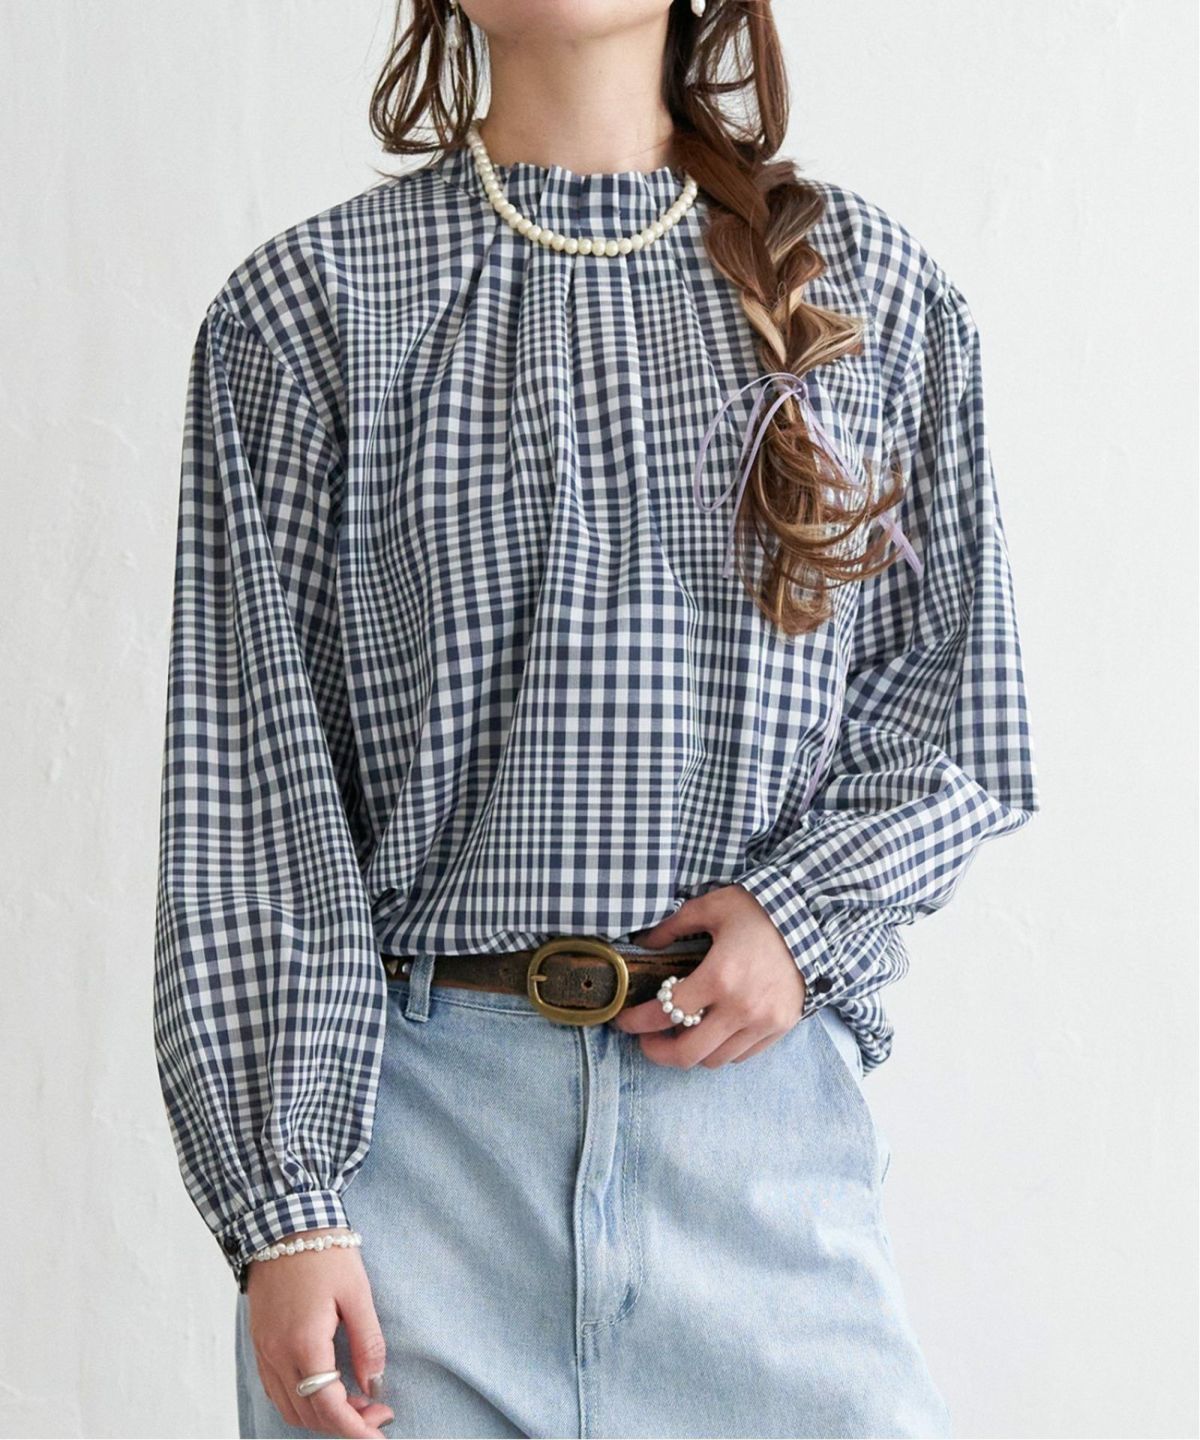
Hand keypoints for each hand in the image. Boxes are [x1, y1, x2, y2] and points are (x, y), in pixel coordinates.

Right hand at [245, 1228, 393, 1436]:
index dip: (356, 1429)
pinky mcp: (260, 1344)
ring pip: (290, 1408)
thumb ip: (367, 1341)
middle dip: (345, 1424)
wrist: (283, 1223)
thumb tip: (375, 1385)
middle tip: (378, 1413)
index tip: (380, 1436)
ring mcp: (264, 1351)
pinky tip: (326, 1391)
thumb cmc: (324, 1252)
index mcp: (303, 1343)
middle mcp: (277, 1354)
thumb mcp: (357, 1292)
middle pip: (308, 1415)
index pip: (328, 1407)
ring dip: (323, 1417)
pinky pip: (277, 1391)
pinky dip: (302, 1403)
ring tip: (357, 1403)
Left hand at [610, 885, 806, 1067]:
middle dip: (658, 1051)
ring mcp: (763, 1022)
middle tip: (647, 1040)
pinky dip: (721, 1049)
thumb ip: (672, 926)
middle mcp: (740, 1007)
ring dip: (691, 1051)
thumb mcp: (710, 906)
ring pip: (714, 1060)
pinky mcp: (780, 1028)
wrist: (812, 919)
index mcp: (718, 976)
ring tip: (681, 1035)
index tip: (623, 1020)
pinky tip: (712, 1032)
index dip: (636, 1021)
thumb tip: (644, 944)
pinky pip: (741, 1056)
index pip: (664, 1012)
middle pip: (687, 1053)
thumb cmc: (758, 910)